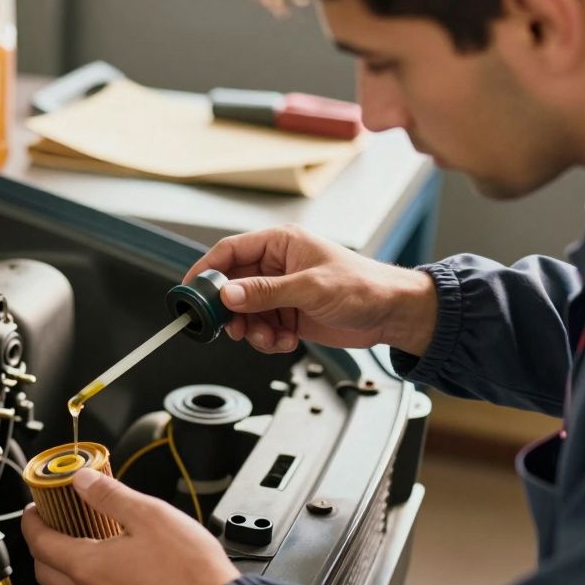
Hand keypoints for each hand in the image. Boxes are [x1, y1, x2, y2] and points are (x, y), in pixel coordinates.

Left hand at [20, 469, 240, 584]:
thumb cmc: (188, 568)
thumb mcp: (148, 514)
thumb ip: (109, 495)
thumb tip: (82, 480)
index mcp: (88, 567)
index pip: (39, 543)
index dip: (31, 520)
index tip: (35, 507)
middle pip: (44, 570)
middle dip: (40, 543)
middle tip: (51, 521)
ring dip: (63, 563)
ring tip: (80, 538)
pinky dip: (86, 579)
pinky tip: (109, 562)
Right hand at [185, 225, 437, 355]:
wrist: (393, 314)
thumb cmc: (364, 286)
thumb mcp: (310, 288)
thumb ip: (266, 292)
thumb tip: (228, 295)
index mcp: (281, 244)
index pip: (230, 252)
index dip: (206, 271)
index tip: (191, 292)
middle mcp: (277, 266)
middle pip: (233, 286)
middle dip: (231, 311)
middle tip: (231, 328)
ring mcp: (282, 292)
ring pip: (246, 313)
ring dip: (252, 330)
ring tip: (271, 338)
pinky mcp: (289, 314)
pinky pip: (262, 328)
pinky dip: (269, 339)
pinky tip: (287, 340)